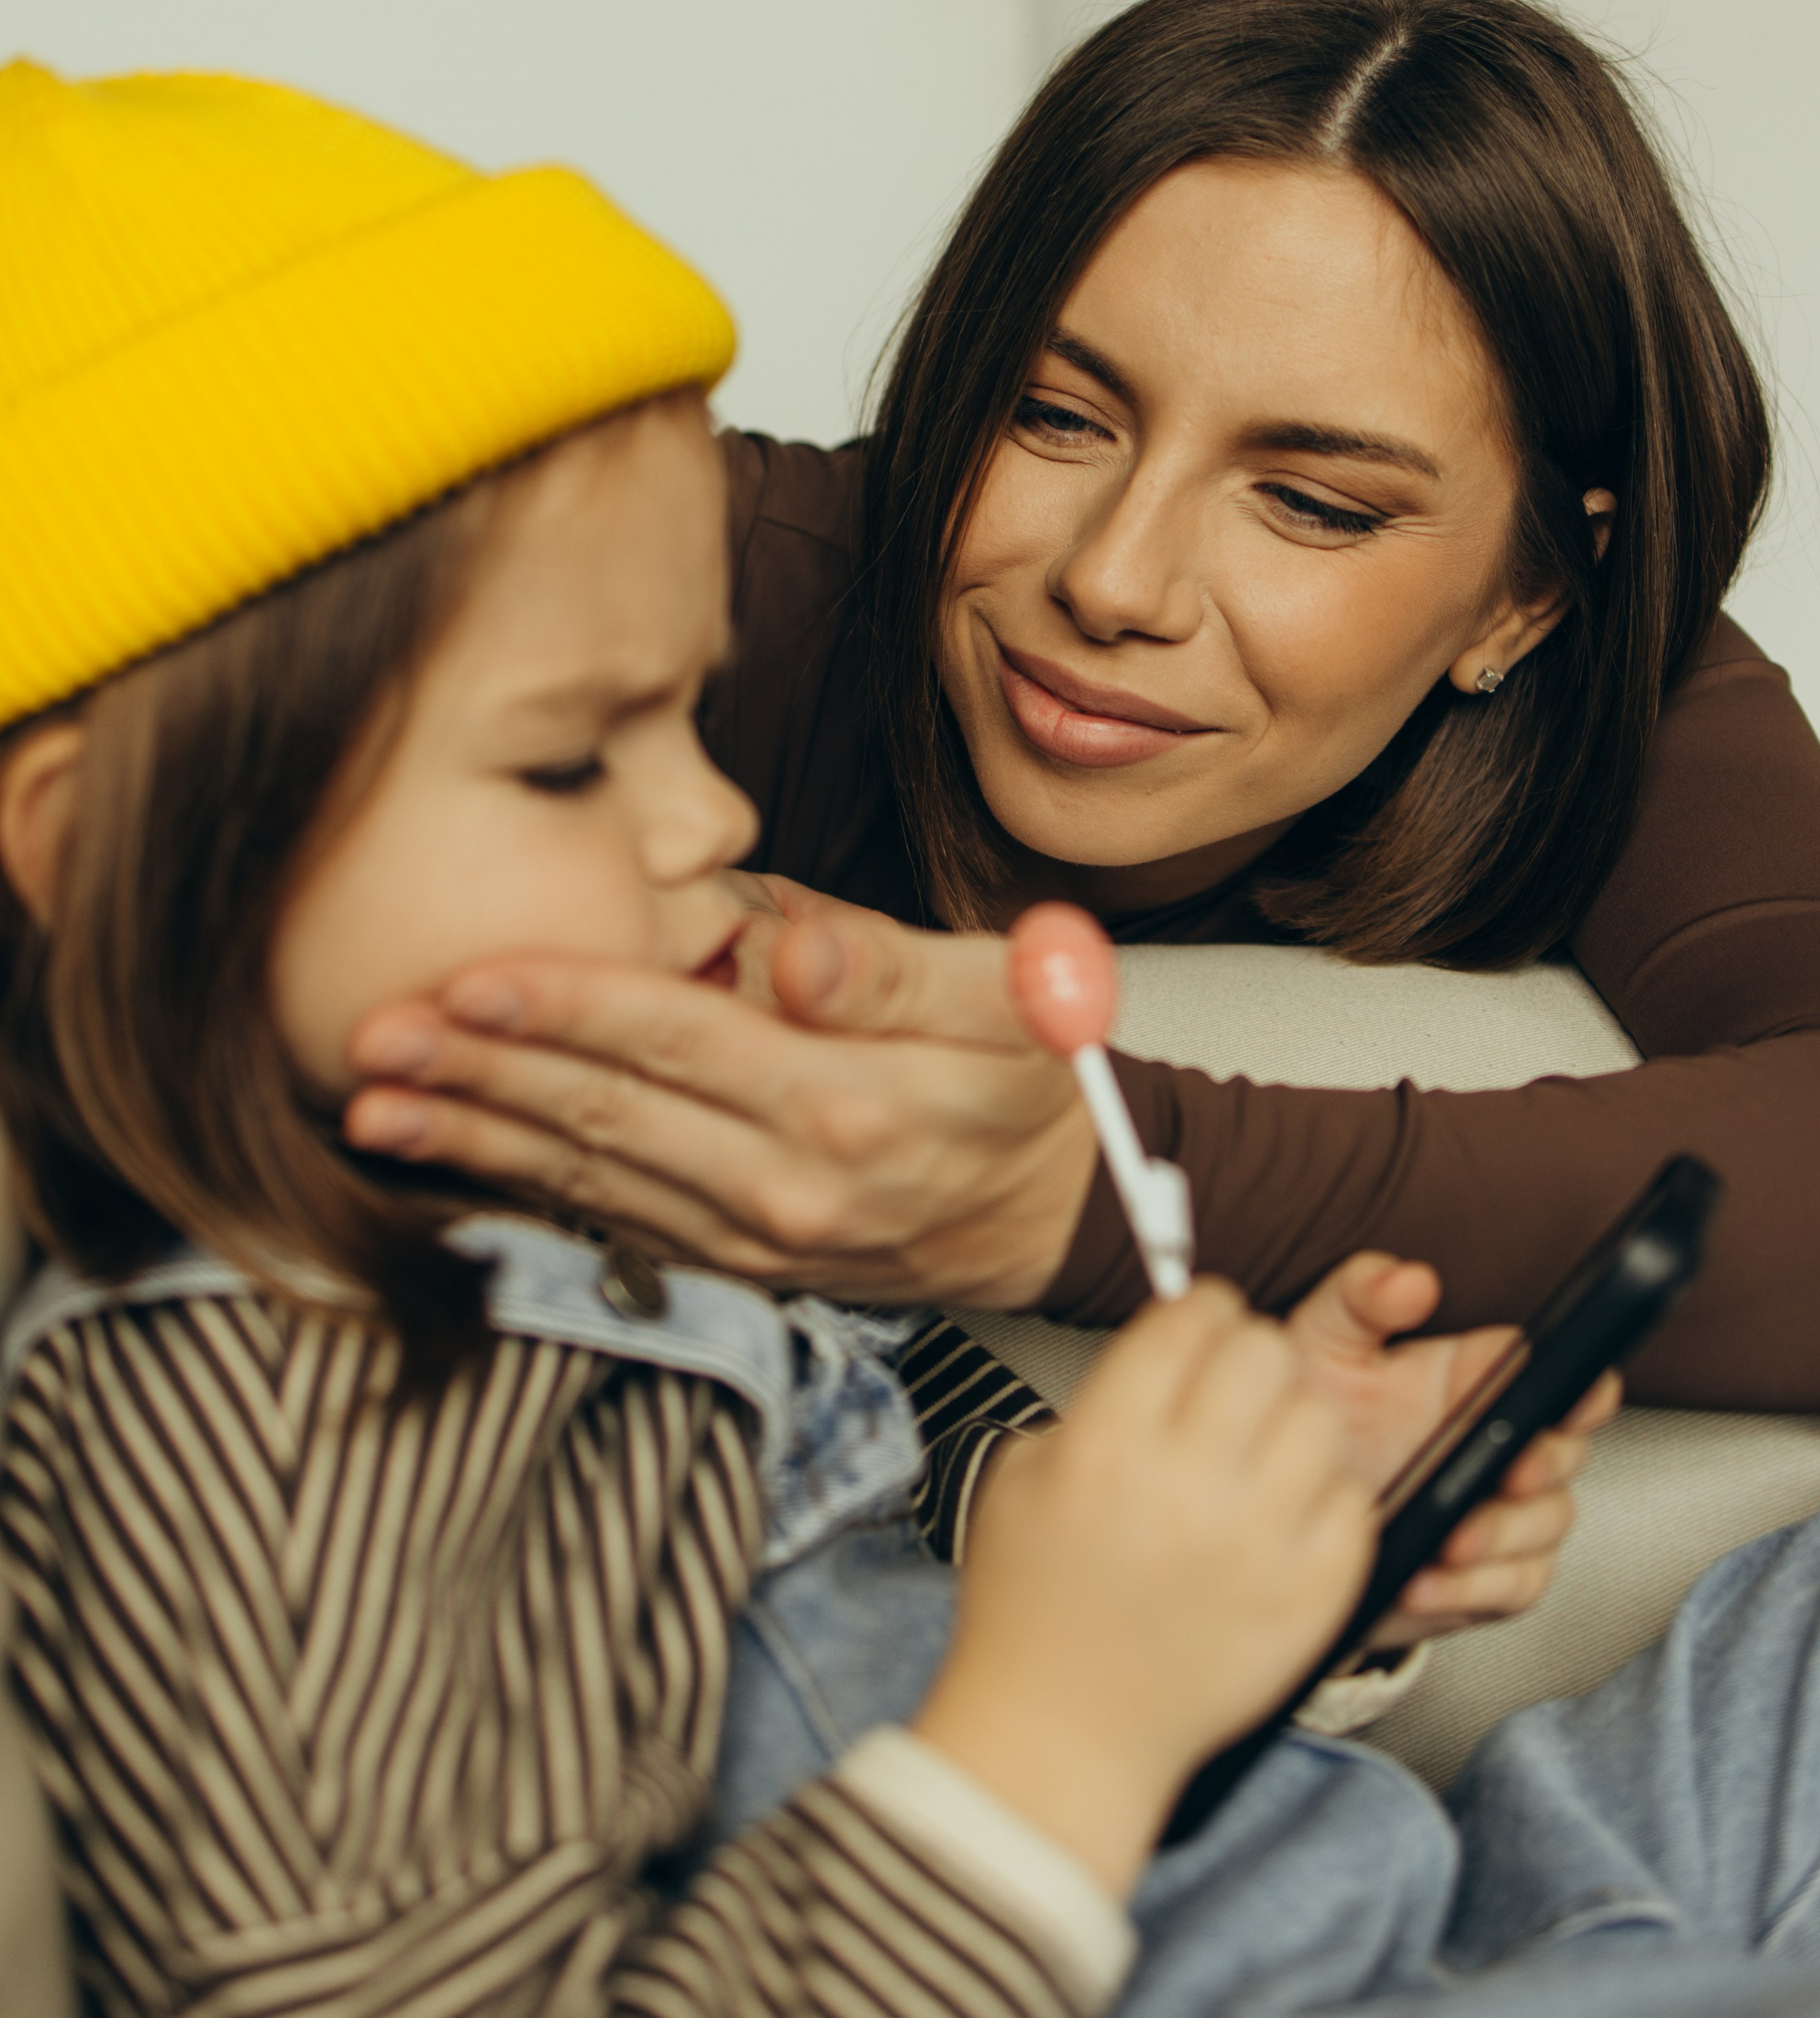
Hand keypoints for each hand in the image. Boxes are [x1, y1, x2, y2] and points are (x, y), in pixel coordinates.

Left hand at [342, 894, 1107, 1307]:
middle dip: (478, 1073)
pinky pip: (613, 1225)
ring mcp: (755, 1236)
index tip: (467, 978)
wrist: (1051, 1210)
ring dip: (474, 1141)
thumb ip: (895, 970)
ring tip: (374, 1106)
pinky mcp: (739, 1265)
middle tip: (371, 1037)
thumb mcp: (1009, 1000)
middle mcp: (786, 1181)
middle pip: (606, 1113)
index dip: (566, 1005)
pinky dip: (524, 1193)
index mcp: (846, 1102)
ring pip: (589, 1177)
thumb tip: (792, 950)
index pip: (674, 1039)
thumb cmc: (1017, 1078)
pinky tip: (455, 1163)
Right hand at [912, 1280, 1372, 1896]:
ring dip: (1291, 1419)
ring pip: (1319, 1420)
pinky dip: (1326, 1494)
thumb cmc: (1035, 1606)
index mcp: (1106, 1449)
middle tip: (1234, 1380)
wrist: (1066, 1735)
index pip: (1187, 1320)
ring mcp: (1256, 1550)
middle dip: (1249, 1352)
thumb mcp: (1025, 1474)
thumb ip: (1100, 1402)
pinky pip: (1351, 1503)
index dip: (1199, 1307)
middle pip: (1263, 1353)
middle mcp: (1187, 1491)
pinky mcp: (1308, 1602)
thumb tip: (1172, 1350)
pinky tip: (1287, 1508)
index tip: (1201, 1320)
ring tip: (1263, 1448)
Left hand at [1286, 1251, 1619, 1649]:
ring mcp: (1497, 1513)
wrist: (1277, 1508)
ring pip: (1545, 1525)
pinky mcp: (1482, 1577)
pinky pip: (1510, 1587)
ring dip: (1504, 1536)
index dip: (1584, 1386)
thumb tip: (1414, 1279)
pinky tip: (1427, 1581)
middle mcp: (1497, 1444)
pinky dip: (1473, 1590)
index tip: (1576, 1397)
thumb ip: (1361, 1295)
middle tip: (1510, 1473)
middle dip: (1545, 1465)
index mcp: (1474, 1381)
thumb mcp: (1322, 1342)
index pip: (1560, 1375)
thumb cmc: (1310, 1417)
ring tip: (1451, 1541)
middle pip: (1565, 1452)